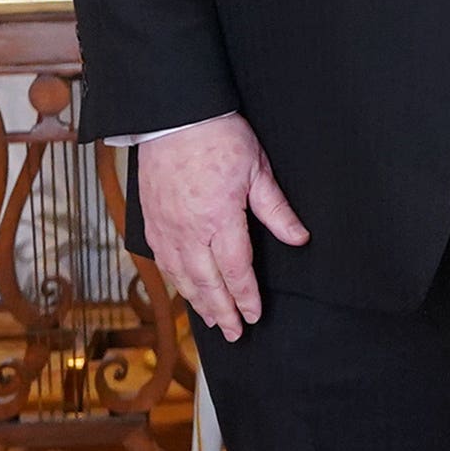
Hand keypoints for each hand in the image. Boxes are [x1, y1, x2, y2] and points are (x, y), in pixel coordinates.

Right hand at [134, 113, 308, 341]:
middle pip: (207, 283)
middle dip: (223, 311)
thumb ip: (276, 209)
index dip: (246, 297)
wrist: (172, 117)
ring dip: (198, 302)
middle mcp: (189, 231)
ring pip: (182, 277)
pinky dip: (175, 281)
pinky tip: (184, 288)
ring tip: (212, 319)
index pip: (236, 271)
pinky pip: (162, 261)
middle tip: (234, 333)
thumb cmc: (218, 137)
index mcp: (219, 220)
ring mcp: (166, 228)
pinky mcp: (150, 221)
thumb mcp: (258, 170)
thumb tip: (299, 238)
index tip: (254, 315)